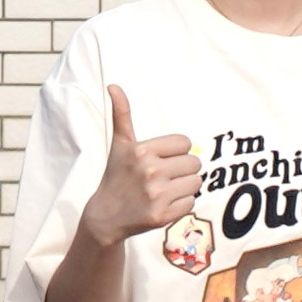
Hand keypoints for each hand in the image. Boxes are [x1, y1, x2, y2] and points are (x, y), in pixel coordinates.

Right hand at [74, 82, 199, 254]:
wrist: (105, 216)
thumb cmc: (116, 176)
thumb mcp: (119, 144)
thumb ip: (121, 114)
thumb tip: (113, 85)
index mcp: (142, 151)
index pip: (185, 143)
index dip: (176, 152)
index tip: (161, 159)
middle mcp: (150, 171)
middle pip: (194, 163)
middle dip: (182, 170)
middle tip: (163, 177)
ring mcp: (156, 195)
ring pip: (196, 183)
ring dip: (184, 186)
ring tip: (164, 190)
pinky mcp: (162, 216)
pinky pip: (191, 203)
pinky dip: (181, 204)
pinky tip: (163, 204)